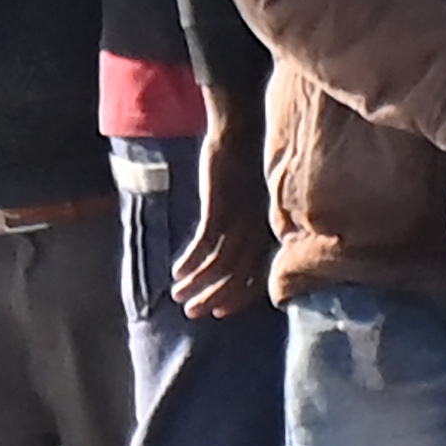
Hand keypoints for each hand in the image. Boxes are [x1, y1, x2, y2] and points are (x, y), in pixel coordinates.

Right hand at [172, 103, 274, 318]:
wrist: (241, 132)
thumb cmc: (249, 163)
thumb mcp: (256, 199)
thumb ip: (250, 225)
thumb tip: (236, 247)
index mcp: (270, 231)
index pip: (258, 277)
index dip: (238, 298)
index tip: (219, 313)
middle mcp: (259, 231)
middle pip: (239, 277)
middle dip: (214, 298)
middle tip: (191, 313)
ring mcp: (241, 221)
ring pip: (221, 267)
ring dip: (197, 285)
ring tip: (178, 296)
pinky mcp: (221, 209)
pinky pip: (205, 245)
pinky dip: (190, 262)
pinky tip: (176, 271)